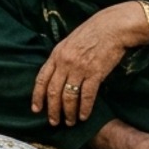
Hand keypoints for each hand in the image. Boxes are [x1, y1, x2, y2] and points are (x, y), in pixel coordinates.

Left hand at [31, 4, 145, 125]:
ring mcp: (80, 68)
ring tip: (69, 122)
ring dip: (68, 112)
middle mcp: (65, 62)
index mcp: (56, 54)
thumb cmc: (92, 33)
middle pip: (53, 91)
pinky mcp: (95, 73)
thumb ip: (61, 58)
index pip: (42, 79)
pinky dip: (84, 108)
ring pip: (69, 96)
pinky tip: (83, 116)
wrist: (113, 27)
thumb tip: (56, 76)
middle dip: (52, 109)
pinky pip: (87, 95)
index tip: (36, 109)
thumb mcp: (69, 42)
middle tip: (53, 122)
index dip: (37, 96)